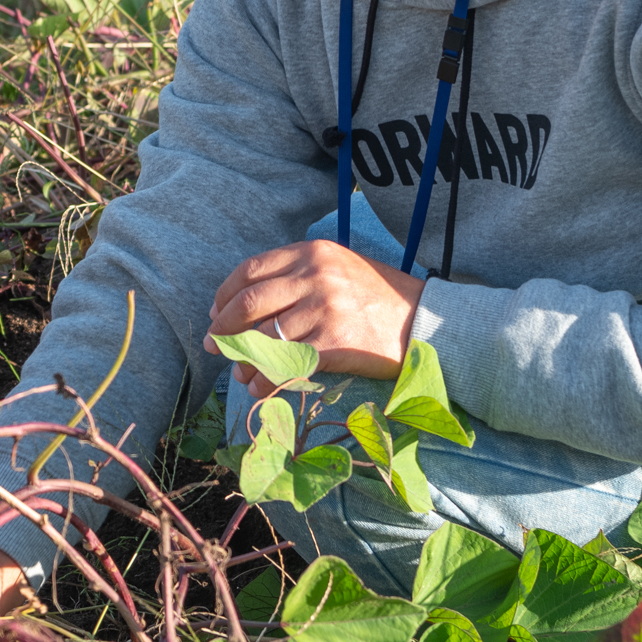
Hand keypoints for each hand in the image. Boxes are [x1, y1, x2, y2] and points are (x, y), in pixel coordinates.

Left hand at [207, 241, 423, 389]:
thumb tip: (245, 305)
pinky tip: (260, 388)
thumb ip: (297, 276)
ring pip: (264, 336)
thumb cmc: (379, 297)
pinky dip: (267, 380)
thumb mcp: (338, 268)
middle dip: (224, 327)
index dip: (225, 294)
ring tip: (239, 372)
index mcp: (311, 253)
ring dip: (244, 360)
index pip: (250, 270)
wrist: (426, 321)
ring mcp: (324, 307)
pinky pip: (286, 363)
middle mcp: (314, 276)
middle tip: (215, 344)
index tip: (217, 313)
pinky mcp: (334, 341)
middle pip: (249, 302)